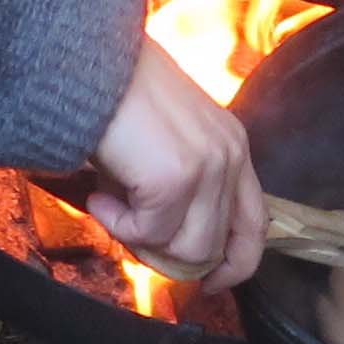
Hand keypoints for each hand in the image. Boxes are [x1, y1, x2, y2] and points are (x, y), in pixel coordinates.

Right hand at [86, 40, 266, 287]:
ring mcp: (207, 167)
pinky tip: (98, 195)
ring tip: (110, 202)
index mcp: (232, 145)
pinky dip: (118, 224)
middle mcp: (230, 156)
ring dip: (142, 236)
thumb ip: (180, 182)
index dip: (236, 263)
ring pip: (186, 248)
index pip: (255, 224)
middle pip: (214, 244)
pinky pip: (149, 233)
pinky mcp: (175, 179)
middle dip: (168, 251)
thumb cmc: (115, 93)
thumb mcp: (166, 138)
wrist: (88, 62)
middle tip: (126, 226)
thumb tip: (165, 238)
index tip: (210, 282)